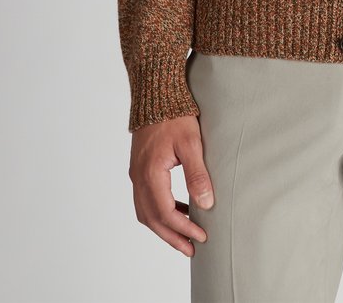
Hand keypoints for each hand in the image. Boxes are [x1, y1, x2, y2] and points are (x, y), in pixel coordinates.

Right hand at [128, 114, 214, 255]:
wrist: (155, 94)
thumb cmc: (174, 115)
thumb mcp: (191, 143)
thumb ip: (197, 174)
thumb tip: (206, 204)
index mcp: (150, 173)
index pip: (165, 213)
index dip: (184, 228)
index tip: (202, 237)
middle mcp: (138, 177)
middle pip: (152, 219)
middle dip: (172, 237)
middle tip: (191, 249)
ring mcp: (136, 173)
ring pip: (145, 212)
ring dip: (164, 227)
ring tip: (185, 236)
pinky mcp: (139, 168)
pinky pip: (145, 199)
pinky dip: (160, 211)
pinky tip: (178, 209)